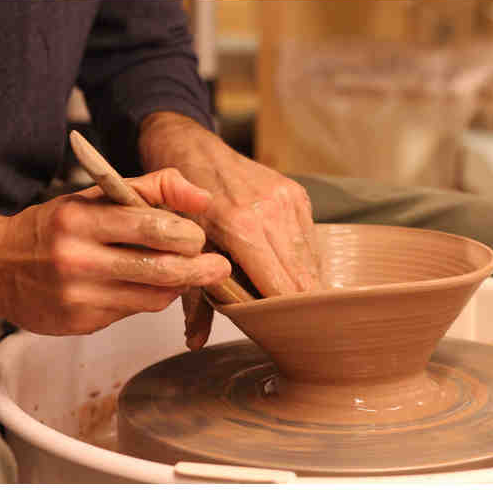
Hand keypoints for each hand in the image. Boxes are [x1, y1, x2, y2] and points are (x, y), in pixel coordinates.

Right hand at [0, 168, 229, 335]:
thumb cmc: (57, 227)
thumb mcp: (97, 195)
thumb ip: (153, 188)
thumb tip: (203, 198)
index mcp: (81, 219)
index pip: (154, 227)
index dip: (188, 234)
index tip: (198, 235)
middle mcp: (77, 259)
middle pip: (162, 269)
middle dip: (200, 268)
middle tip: (218, 265)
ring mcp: (79, 295)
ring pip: (155, 296)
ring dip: (178, 285)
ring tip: (182, 272)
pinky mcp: (81, 322)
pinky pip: (135, 312)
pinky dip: (151, 298)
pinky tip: (146, 285)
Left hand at [139, 112, 321, 349]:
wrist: (192, 149)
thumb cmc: (181, 202)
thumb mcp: (182, 249)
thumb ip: (195, 298)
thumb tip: (195, 342)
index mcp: (241, 226)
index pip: (280, 286)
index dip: (285, 315)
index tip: (285, 334)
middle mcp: (271, 211)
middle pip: (303, 278)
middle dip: (300, 306)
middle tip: (295, 328)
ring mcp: (287, 199)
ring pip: (311, 260)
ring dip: (304, 285)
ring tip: (295, 306)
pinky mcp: (297, 193)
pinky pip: (309, 239)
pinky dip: (303, 261)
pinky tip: (291, 273)